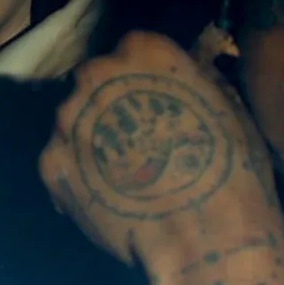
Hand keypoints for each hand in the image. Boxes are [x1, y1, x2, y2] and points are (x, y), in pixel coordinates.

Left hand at [0, 0, 103, 82]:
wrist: (8, 95)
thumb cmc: (12, 87)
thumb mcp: (35, 74)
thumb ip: (45, 61)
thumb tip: (40, 46)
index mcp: (78, 59)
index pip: (95, 27)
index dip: (85, 8)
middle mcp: (85, 47)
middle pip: (102, 10)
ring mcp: (78, 35)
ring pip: (98, 0)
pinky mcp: (65, 24)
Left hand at [39, 31, 283, 284]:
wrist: (204, 236)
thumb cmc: (232, 168)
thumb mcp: (228, 104)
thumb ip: (195, 74)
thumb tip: (191, 63)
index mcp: (144, 50)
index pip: (133, 47)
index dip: (145, 74)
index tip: (157, 99)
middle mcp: (96, 74)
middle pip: (95, 79)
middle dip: (110, 101)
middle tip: (136, 137)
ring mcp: (68, 120)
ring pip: (74, 120)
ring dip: (90, 137)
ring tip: (120, 173)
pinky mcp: (51, 165)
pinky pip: (60, 162)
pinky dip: (76, 176)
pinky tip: (105, 198)